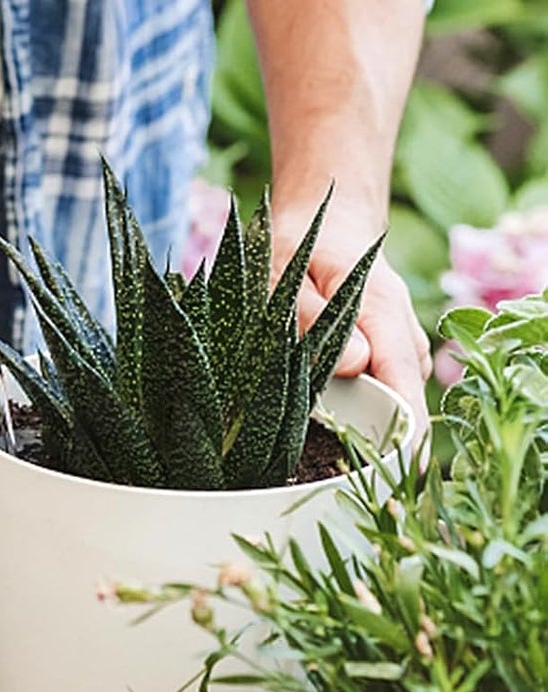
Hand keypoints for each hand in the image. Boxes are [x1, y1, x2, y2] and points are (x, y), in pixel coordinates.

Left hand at [271, 194, 430, 447]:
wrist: (329, 218)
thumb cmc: (300, 242)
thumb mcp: (286, 268)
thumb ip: (311, 315)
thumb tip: (353, 364)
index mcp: (383, 309)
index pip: (404, 383)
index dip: (403, 435)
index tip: (392, 473)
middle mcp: (404, 332)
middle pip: (404, 401)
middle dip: (375, 433)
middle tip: (332, 460)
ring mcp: (403, 345)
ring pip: (394, 396)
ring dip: (365, 415)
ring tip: (319, 424)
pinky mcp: (394, 353)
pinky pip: (386, 387)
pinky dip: (364, 401)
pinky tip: (331, 400)